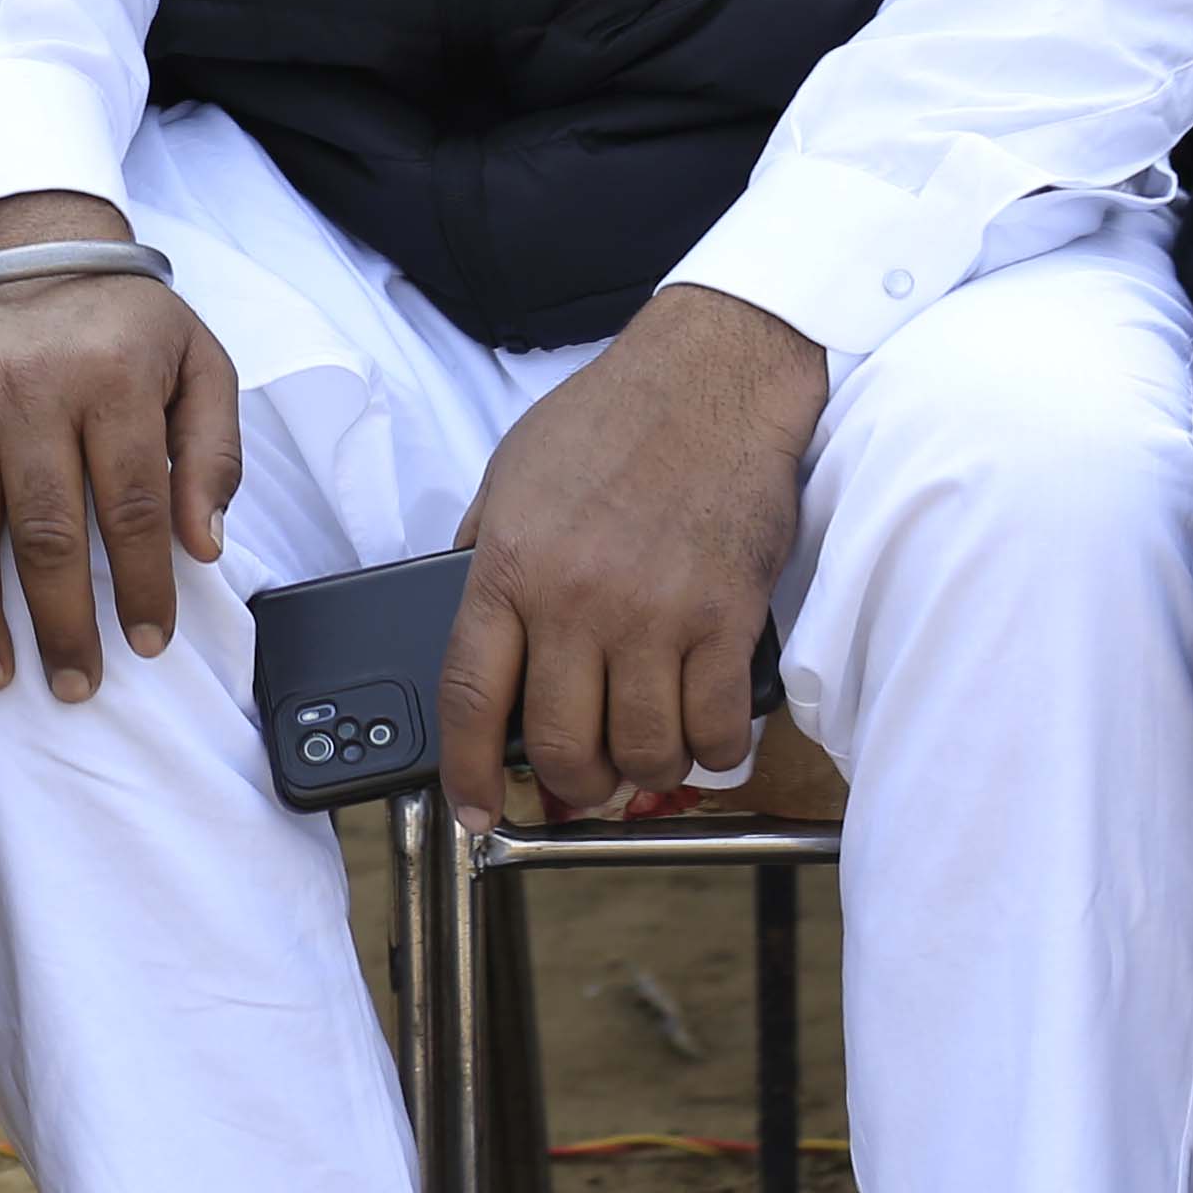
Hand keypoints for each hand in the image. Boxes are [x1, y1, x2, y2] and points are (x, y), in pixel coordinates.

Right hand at [0, 189, 241, 693]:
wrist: (24, 239)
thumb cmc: (120, 317)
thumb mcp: (197, 362)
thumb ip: (213, 451)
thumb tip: (203, 545)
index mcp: (110, 375)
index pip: (134, 504)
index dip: (144, 584)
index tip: (150, 642)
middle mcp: (25, 385)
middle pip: (45, 530)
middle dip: (61, 621)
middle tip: (74, 684)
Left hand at [443, 284, 823, 815]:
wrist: (710, 379)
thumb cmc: (609, 420)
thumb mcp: (511, 474)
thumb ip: (483, 551)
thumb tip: (466, 621)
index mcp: (508, 565)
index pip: (471, 696)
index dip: (466, 771)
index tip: (475, 813)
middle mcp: (575, 600)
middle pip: (561, 744)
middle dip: (569, 785)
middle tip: (581, 783)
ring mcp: (654, 615)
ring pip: (644, 751)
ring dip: (644, 773)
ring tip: (645, 754)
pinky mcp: (727, 619)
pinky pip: (717, 726)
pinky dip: (713, 750)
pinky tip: (706, 734)